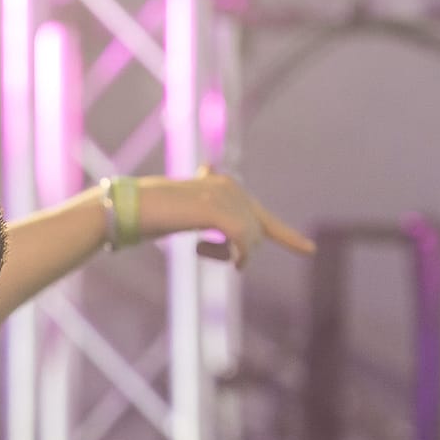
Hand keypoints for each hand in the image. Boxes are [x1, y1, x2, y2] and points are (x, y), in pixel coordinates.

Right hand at [134, 169, 313, 268]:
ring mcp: (223, 195)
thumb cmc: (150, 215)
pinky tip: (202, 249)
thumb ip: (206, 214)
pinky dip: (231, 253)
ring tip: (198, 248)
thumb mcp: (185, 216)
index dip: (287, 236)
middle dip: (239, 252)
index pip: (261, 217)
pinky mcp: (215, 208)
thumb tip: (215, 199)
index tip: (310, 250)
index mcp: (224, 186)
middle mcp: (228, 186)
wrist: (128, 207)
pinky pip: (241, 240)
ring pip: (251, 238)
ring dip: (229, 254)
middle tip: (202, 251)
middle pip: (257, 233)